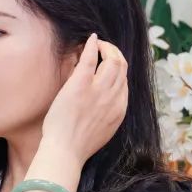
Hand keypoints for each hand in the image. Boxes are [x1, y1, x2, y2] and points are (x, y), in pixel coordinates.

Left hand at [41, 35, 127, 161]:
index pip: (125, 81)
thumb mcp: (104, 130)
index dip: (119, 68)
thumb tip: (104, 103)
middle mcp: (113, 97)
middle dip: (115, 53)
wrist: (65, 152)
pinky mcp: (81, 85)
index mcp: (120, 109)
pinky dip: (93, 46)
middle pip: (122, 66)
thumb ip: (108, 113)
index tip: (109, 64)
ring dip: (106, 48)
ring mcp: (98, 90)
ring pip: (112, 60)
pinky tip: (91, 39)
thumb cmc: (77, 145)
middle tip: (105, 49)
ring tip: (98, 45)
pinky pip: (91, 59)